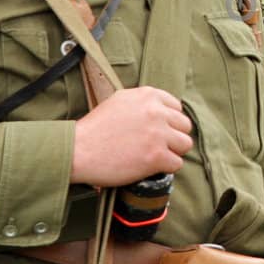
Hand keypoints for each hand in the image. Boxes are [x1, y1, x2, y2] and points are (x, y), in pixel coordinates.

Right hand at [70, 87, 191, 186]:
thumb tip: (164, 110)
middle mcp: (156, 111)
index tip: (158, 131)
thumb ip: (143, 102)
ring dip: (173, 153)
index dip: (169, 122)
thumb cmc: (95, 129)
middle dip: (173, 137)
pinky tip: (149, 167)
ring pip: (185, 144)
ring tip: (154, 156)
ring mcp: (158, 134)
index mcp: (148, 95)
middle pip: (184, 126)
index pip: (177, 108)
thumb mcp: (119, 101)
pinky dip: (165, 168)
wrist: (78, 150)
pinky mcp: (156, 156)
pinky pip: (177, 163)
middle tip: (156, 146)